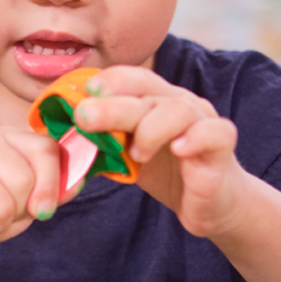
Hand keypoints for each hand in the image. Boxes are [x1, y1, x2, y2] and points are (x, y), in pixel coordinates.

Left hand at [74, 66, 253, 238]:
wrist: (211, 203)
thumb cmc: (166, 172)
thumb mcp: (127, 153)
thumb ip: (103, 138)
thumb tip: (59, 132)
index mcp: (155, 100)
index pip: (133, 78)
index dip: (110, 81)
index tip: (84, 93)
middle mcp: (180, 104)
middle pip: (147, 94)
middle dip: (112, 105)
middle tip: (85, 117)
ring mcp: (202, 122)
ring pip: (178, 110)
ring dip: (150, 129)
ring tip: (136, 155)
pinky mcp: (221, 147)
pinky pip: (214, 133)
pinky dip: (195, 138)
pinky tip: (179, 149)